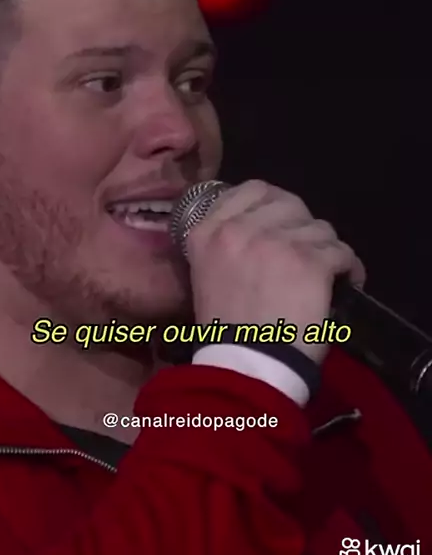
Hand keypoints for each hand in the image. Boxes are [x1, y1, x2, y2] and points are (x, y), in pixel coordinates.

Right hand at [186, 180, 364, 363]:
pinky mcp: (310, 262)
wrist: (246, 365)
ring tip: (325, 275)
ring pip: (319, 228)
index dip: (274, 203)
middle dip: (302, 227)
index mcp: (208, 231)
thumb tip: (259, 227)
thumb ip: (225, 242)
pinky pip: (341, 252)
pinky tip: (346, 283)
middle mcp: (241, 229)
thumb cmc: (225, 329)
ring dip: (325, 250)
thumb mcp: (205, 274)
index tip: (283, 223)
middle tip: (306, 253)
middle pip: (290, 204)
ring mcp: (277, 243)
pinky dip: (349, 269)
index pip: (252, 189)